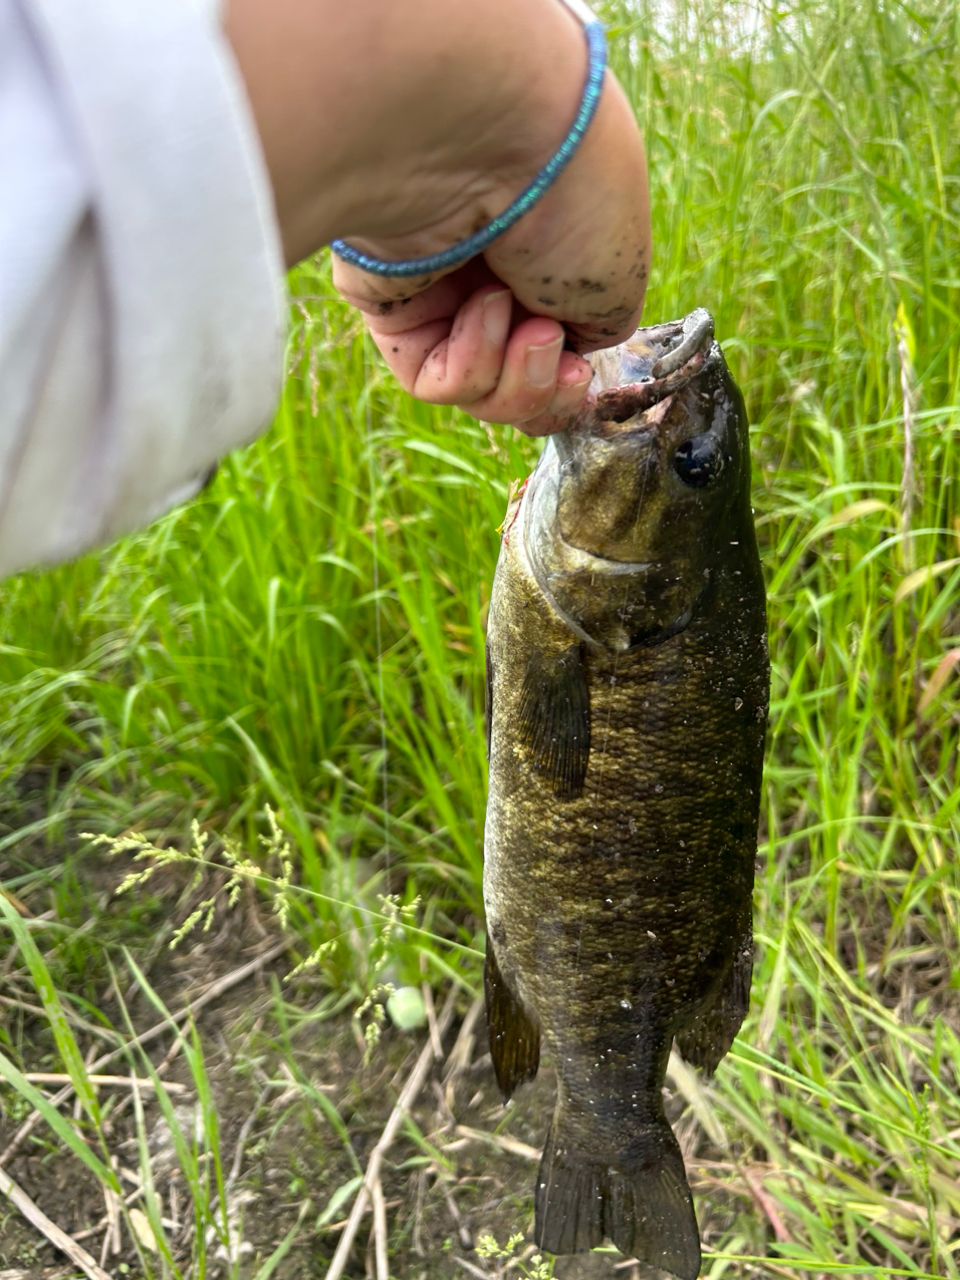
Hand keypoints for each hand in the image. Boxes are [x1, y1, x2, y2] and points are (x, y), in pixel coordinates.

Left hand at [227, 0, 650, 433]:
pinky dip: (471, 362)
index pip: (555, 349)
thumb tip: (560, 358)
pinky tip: (480, 308)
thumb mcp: (619, 279)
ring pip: (478, 390)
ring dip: (514, 376)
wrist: (492, 134)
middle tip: (547, 340)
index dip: (567, 384)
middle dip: (541, 388)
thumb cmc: (573, 194)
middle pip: (516, 382)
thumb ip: (594, 330)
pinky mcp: (390, 305)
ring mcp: (440, 289)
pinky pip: (433, 379)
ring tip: (524, 322)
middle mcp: (493, 267)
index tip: (578, 370)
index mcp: (549, 249)